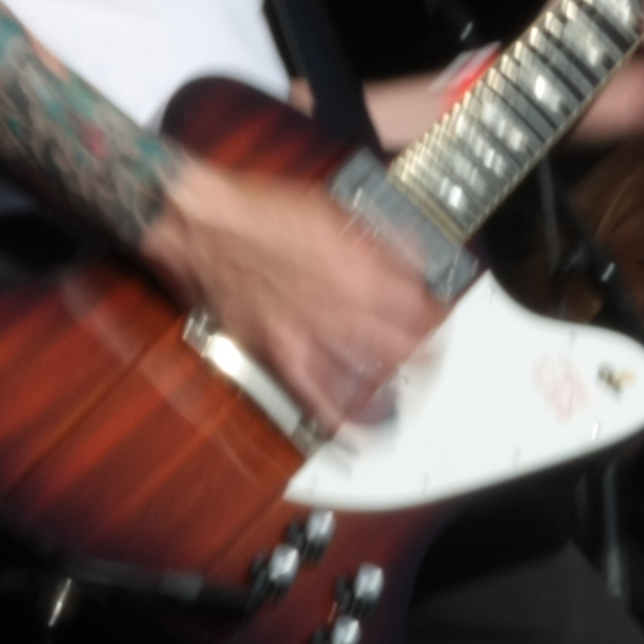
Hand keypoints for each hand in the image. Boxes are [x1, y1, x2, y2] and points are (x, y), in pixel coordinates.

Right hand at [138, 159, 445, 435]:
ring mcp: (311, 335)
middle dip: (427, 355)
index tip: (441, 318)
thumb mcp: (332, 209)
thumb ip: (376, 239)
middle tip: (434, 357)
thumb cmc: (261, 210)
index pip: (418, 304)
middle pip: (404, 345)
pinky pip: (315, 396)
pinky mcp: (279, 354)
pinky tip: (359, 433)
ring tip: (412, 389)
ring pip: (369, 372)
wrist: (202, 226)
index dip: (437, 316)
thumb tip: (413, 256)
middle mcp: (343, 306)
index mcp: (361, 267)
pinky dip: (340, 418)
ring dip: (397, 384)